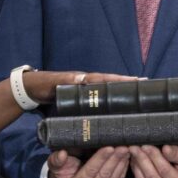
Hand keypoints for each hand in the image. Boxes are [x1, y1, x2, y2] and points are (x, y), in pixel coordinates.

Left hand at [23, 71, 137, 103]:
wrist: (33, 87)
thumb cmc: (44, 87)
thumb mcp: (54, 85)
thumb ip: (65, 84)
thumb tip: (81, 80)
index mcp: (82, 78)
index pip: (104, 79)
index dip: (119, 80)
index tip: (135, 80)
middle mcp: (86, 81)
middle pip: (110, 81)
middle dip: (126, 82)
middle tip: (145, 83)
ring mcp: (85, 87)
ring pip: (106, 86)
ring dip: (121, 87)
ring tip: (138, 89)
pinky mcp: (82, 94)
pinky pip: (99, 92)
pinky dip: (110, 93)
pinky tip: (119, 99)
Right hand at [48, 147, 129, 177]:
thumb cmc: (63, 171)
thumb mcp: (56, 165)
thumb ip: (57, 160)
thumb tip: (61, 154)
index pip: (90, 172)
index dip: (100, 159)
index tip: (109, 147)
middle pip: (104, 175)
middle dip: (114, 160)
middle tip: (122, 146)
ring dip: (121, 163)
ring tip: (126, 150)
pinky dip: (123, 170)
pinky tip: (126, 158)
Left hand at [129, 145, 177, 177]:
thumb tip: (165, 148)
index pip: (165, 171)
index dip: (154, 157)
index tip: (146, 145)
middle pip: (152, 177)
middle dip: (142, 160)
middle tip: (135, 146)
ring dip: (137, 166)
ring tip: (133, 151)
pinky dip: (136, 172)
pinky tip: (135, 161)